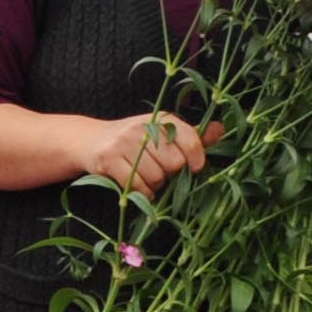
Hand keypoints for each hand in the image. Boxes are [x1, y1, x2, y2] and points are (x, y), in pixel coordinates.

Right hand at [76, 111, 211, 192]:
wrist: (90, 140)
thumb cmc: (135, 140)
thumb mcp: (162, 132)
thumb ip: (191, 135)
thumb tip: (222, 129)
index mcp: (160, 119)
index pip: (189, 140)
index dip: (197, 158)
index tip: (196, 169)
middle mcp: (142, 127)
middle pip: (174, 164)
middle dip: (170, 174)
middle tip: (161, 171)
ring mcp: (123, 143)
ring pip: (155, 178)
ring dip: (155, 185)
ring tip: (147, 177)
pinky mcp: (108, 160)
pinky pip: (137, 186)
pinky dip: (142, 192)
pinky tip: (138, 186)